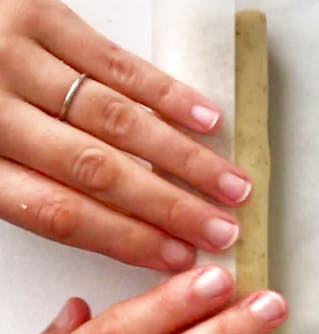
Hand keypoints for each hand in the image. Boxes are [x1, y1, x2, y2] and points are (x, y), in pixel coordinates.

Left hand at [0, 0, 251, 269]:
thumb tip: (122, 231)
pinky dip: (167, 93)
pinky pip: (114, 62)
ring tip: (231, 186)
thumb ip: (30, 190)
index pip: (59, 213)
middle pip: (98, 171)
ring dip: (186, 158)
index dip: (127, 240)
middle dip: (171, 207)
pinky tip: (207, 121)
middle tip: (220, 230)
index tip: (177, 258)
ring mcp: (14, 58)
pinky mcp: (38, 15)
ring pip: (117, 120)